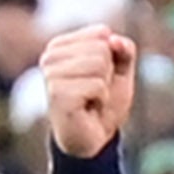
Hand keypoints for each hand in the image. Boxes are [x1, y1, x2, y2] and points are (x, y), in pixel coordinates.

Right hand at [41, 25, 136, 158]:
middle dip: (108, 74)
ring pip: (99, 64)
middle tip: (96, 93)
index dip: (112, 59)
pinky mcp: (57, 92)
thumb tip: (115, 39)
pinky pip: (97, 85)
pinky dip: (101, 99)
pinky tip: (87, 108)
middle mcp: (50, 56)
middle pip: (102, 48)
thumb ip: (123, 51)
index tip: (100, 78)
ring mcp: (50, 74)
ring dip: (104, 88)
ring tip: (91, 100)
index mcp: (60, 45)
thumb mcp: (120, 73)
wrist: (92, 140)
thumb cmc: (102, 104)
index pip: (102, 33)